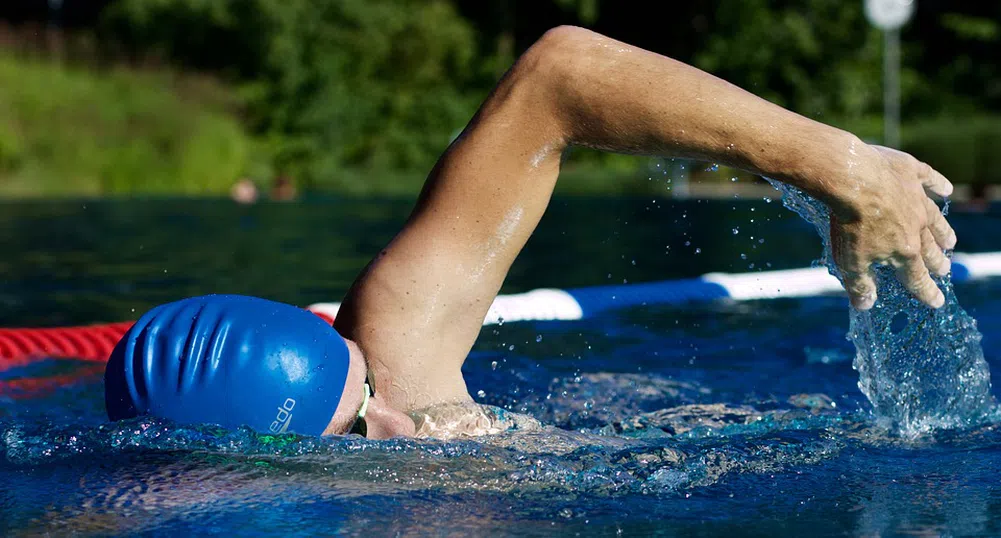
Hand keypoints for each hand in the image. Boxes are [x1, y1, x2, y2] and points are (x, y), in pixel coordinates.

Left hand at [828, 143, 956, 309]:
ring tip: (950, 241)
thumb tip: (865, 306)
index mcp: (903, 251)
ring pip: (935, 219)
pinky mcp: (910, 174)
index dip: (926, 292)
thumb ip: (860, 285)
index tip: (937, 302)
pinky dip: (938, 185)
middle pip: (930, 249)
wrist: (853, 179)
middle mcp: (917, 226)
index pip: (917, 278)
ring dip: (943, 232)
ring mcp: (916, 199)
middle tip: (944, 269)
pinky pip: (930, 180)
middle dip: (937, 263)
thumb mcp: (850, 261)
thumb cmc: (850, 224)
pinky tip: (945, 189)